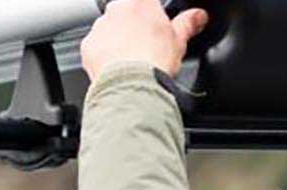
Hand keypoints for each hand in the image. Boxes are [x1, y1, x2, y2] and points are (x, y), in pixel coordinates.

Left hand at [79, 0, 209, 80]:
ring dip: (117, 40)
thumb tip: (198, 16)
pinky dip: (104, 55)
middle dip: (134, 26)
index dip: (152, 14)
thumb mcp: (179, 40)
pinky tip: (117, 67)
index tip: (155, 25)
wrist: (130, 85)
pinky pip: (96, 47)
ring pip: (109, 30)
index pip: (146, 1)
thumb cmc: (154, 60)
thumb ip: (188, 23)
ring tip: (131, 59)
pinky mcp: (88, 46)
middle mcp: (116, 10)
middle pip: (125, 13)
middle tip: (145, 44)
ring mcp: (100, 28)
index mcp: (140, 1)